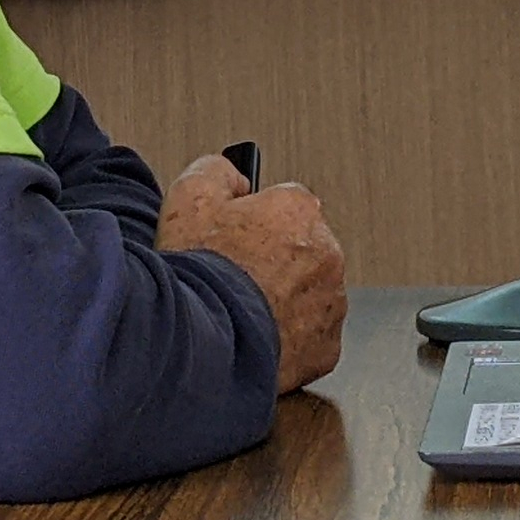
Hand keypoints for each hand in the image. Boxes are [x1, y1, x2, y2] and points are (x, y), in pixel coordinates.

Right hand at [158, 155, 346, 392]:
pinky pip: (309, 336)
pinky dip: (287, 337)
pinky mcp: (326, 347)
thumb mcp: (189, 197)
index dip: (252, 220)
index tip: (233, 237)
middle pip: (299, 248)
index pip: (284, 203)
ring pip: (308, 292)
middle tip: (233, 275)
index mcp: (299, 211)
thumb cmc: (200, 272)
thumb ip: (217, 172)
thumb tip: (232, 175)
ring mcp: (330, 303)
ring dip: (283, 298)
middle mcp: (326, 253)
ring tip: (240, 309)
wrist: (204, 342)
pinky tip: (253, 335)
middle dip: (272, 259)